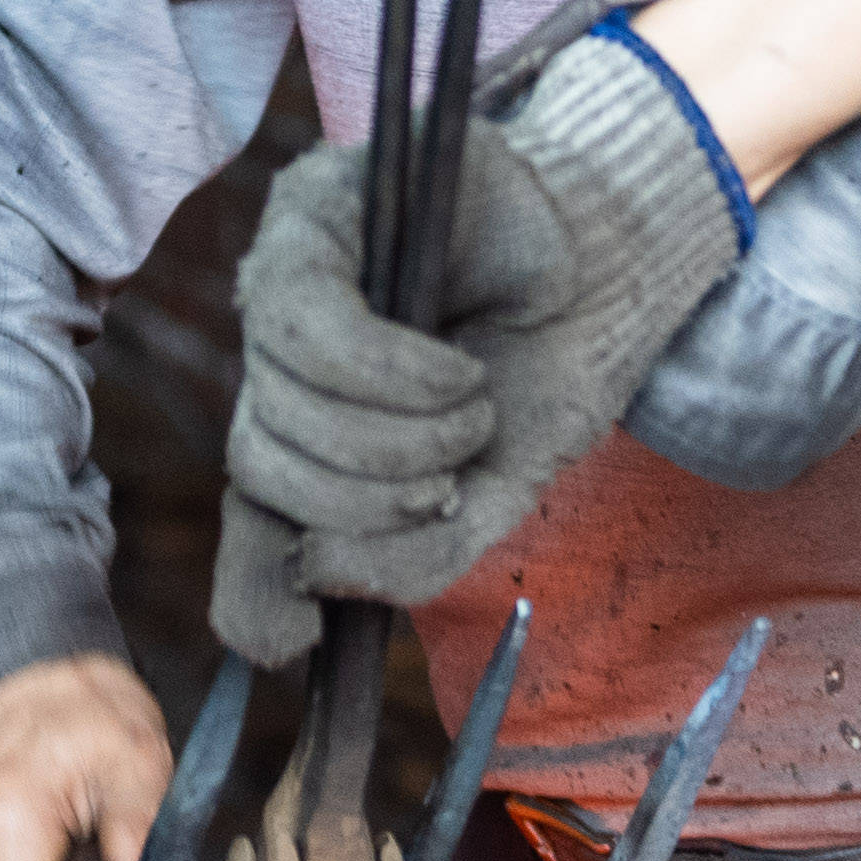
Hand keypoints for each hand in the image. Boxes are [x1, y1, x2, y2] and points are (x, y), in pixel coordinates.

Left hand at [221, 33, 744, 629]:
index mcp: (308, 429)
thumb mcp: (486, 493)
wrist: (614, 272)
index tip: (297, 645)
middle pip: (260, 462)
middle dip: (369, 499)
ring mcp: (281, 283)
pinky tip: (456, 376)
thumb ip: (410, 556)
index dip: (252, 586)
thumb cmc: (545, 374)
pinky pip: (309, 327)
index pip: (246, 514)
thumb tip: (314, 579)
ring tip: (474, 408)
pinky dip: (392, 375)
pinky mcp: (307, 215)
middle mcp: (275, 357)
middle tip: (455, 476)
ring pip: (280, 403)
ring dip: (397, 437)